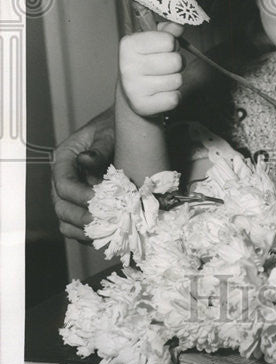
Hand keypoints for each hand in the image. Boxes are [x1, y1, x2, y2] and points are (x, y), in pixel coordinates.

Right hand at [51, 109, 114, 241]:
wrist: (126, 131)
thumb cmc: (115, 129)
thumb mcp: (108, 133)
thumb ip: (99, 148)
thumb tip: (85, 160)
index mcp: (64, 159)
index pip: (63, 184)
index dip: (78, 195)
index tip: (98, 200)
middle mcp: (63, 180)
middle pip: (61, 207)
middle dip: (81, 217)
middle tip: (105, 221)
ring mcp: (72, 195)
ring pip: (66, 221)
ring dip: (84, 230)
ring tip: (106, 231)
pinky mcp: (82, 206)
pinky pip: (79, 227)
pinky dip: (91, 234)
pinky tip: (110, 234)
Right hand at [118, 21, 183, 117]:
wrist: (132, 94)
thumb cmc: (147, 61)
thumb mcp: (154, 41)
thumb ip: (168, 30)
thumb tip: (178, 25)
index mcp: (129, 44)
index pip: (169, 40)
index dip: (172, 45)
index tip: (164, 49)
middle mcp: (127, 66)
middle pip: (175, 61)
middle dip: (177, 64)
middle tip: (166, 67)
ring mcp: (133, 88)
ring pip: (176, 80)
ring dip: (175, 80)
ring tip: (162, 80)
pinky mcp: (142, 106)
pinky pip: (174, 98)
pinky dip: (173, 96)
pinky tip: (161, 94)